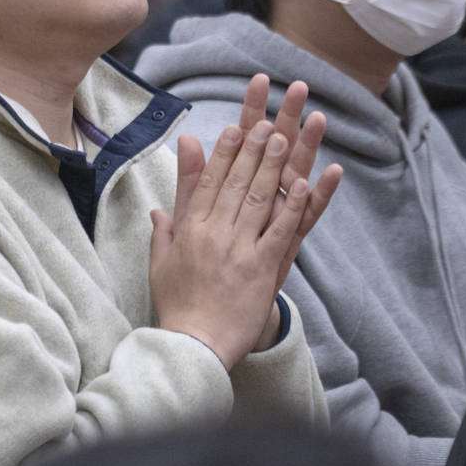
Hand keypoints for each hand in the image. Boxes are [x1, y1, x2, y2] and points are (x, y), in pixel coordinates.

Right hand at [149, 75, 340, 366]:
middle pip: (235, 181)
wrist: (192, 347)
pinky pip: (282, 230)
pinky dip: (295, 204)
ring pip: (258, 198)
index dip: (224, 151)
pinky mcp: (262, 268)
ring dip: (272, 164)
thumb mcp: (162, 262)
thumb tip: (157, 208)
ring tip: (285, 135)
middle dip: (251, 147)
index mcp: (190, 230)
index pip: (208, 181)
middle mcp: (213, 234)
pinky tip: (307, 183)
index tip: (236, 125)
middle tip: (266, 118)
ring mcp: (239, 249)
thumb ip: (165, 230)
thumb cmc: (177, 306)